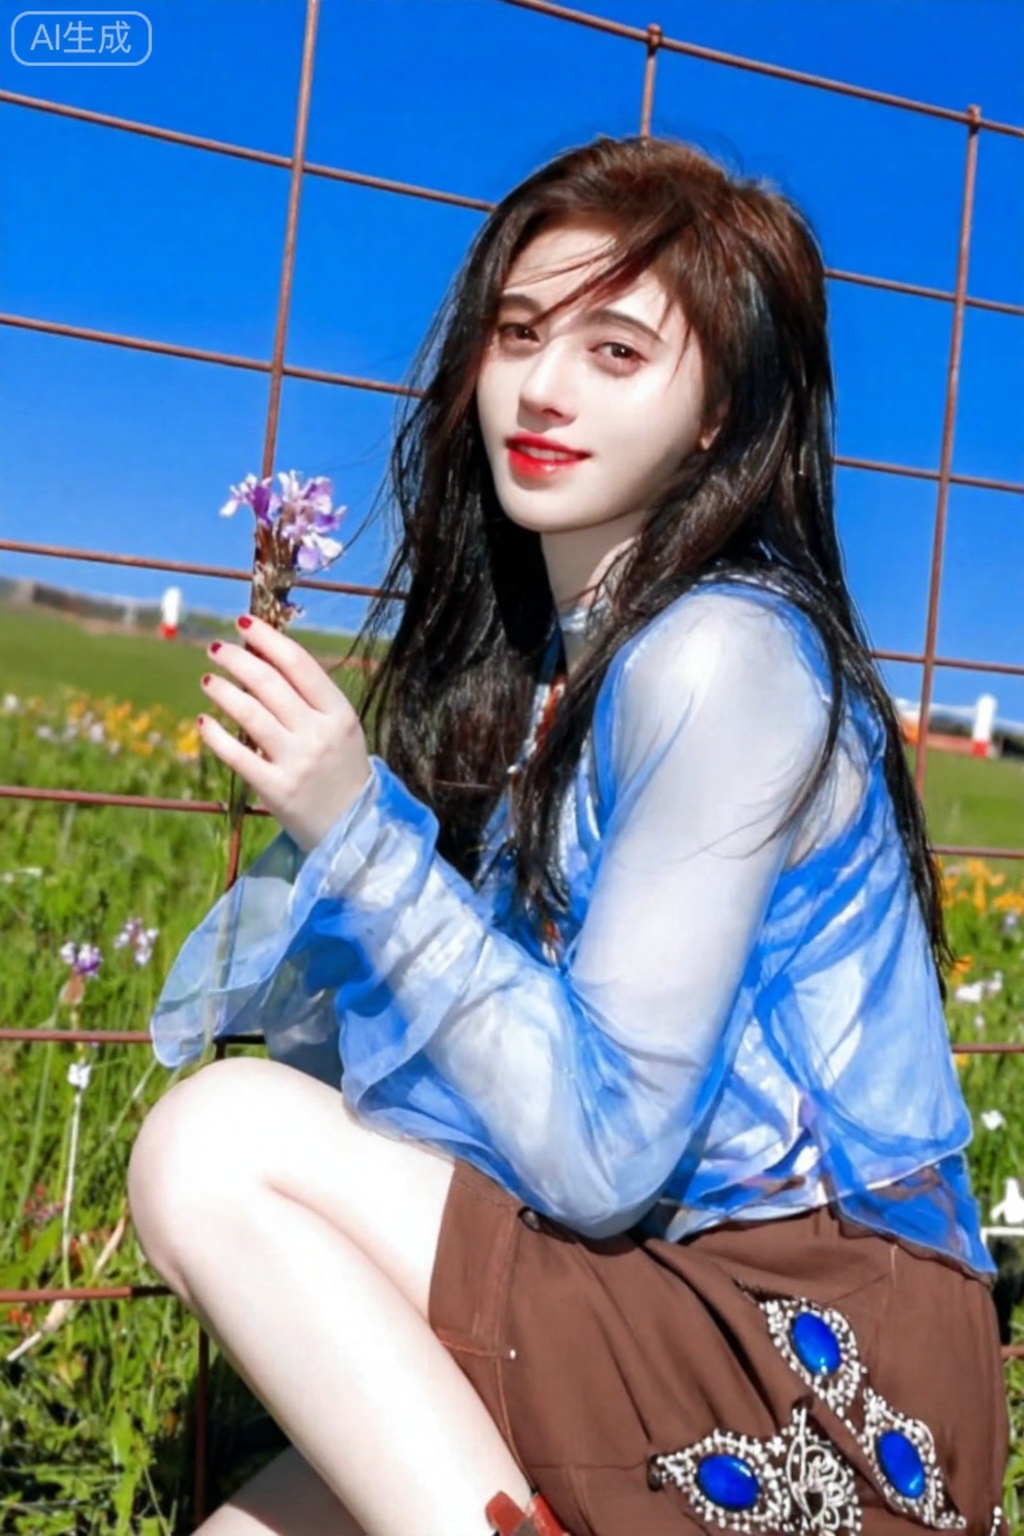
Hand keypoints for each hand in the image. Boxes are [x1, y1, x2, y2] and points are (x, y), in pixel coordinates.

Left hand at [198, 614, 371, 853]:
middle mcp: (318, 734)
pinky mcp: (275, 789)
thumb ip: (309, 697)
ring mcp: (296, 762)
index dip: (268, 638)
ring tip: (207, 680)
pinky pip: (237, 755)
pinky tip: (203, 721)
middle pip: (269, 683)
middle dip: (237, 659)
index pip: (299, 664)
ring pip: (249, 714)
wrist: (356, 829)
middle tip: (215, 649)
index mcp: (339, 714)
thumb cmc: (342, 771)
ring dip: (223, 690)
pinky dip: (215, 734)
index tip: (243, 624)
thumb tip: (264, 656)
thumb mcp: (340, 728)